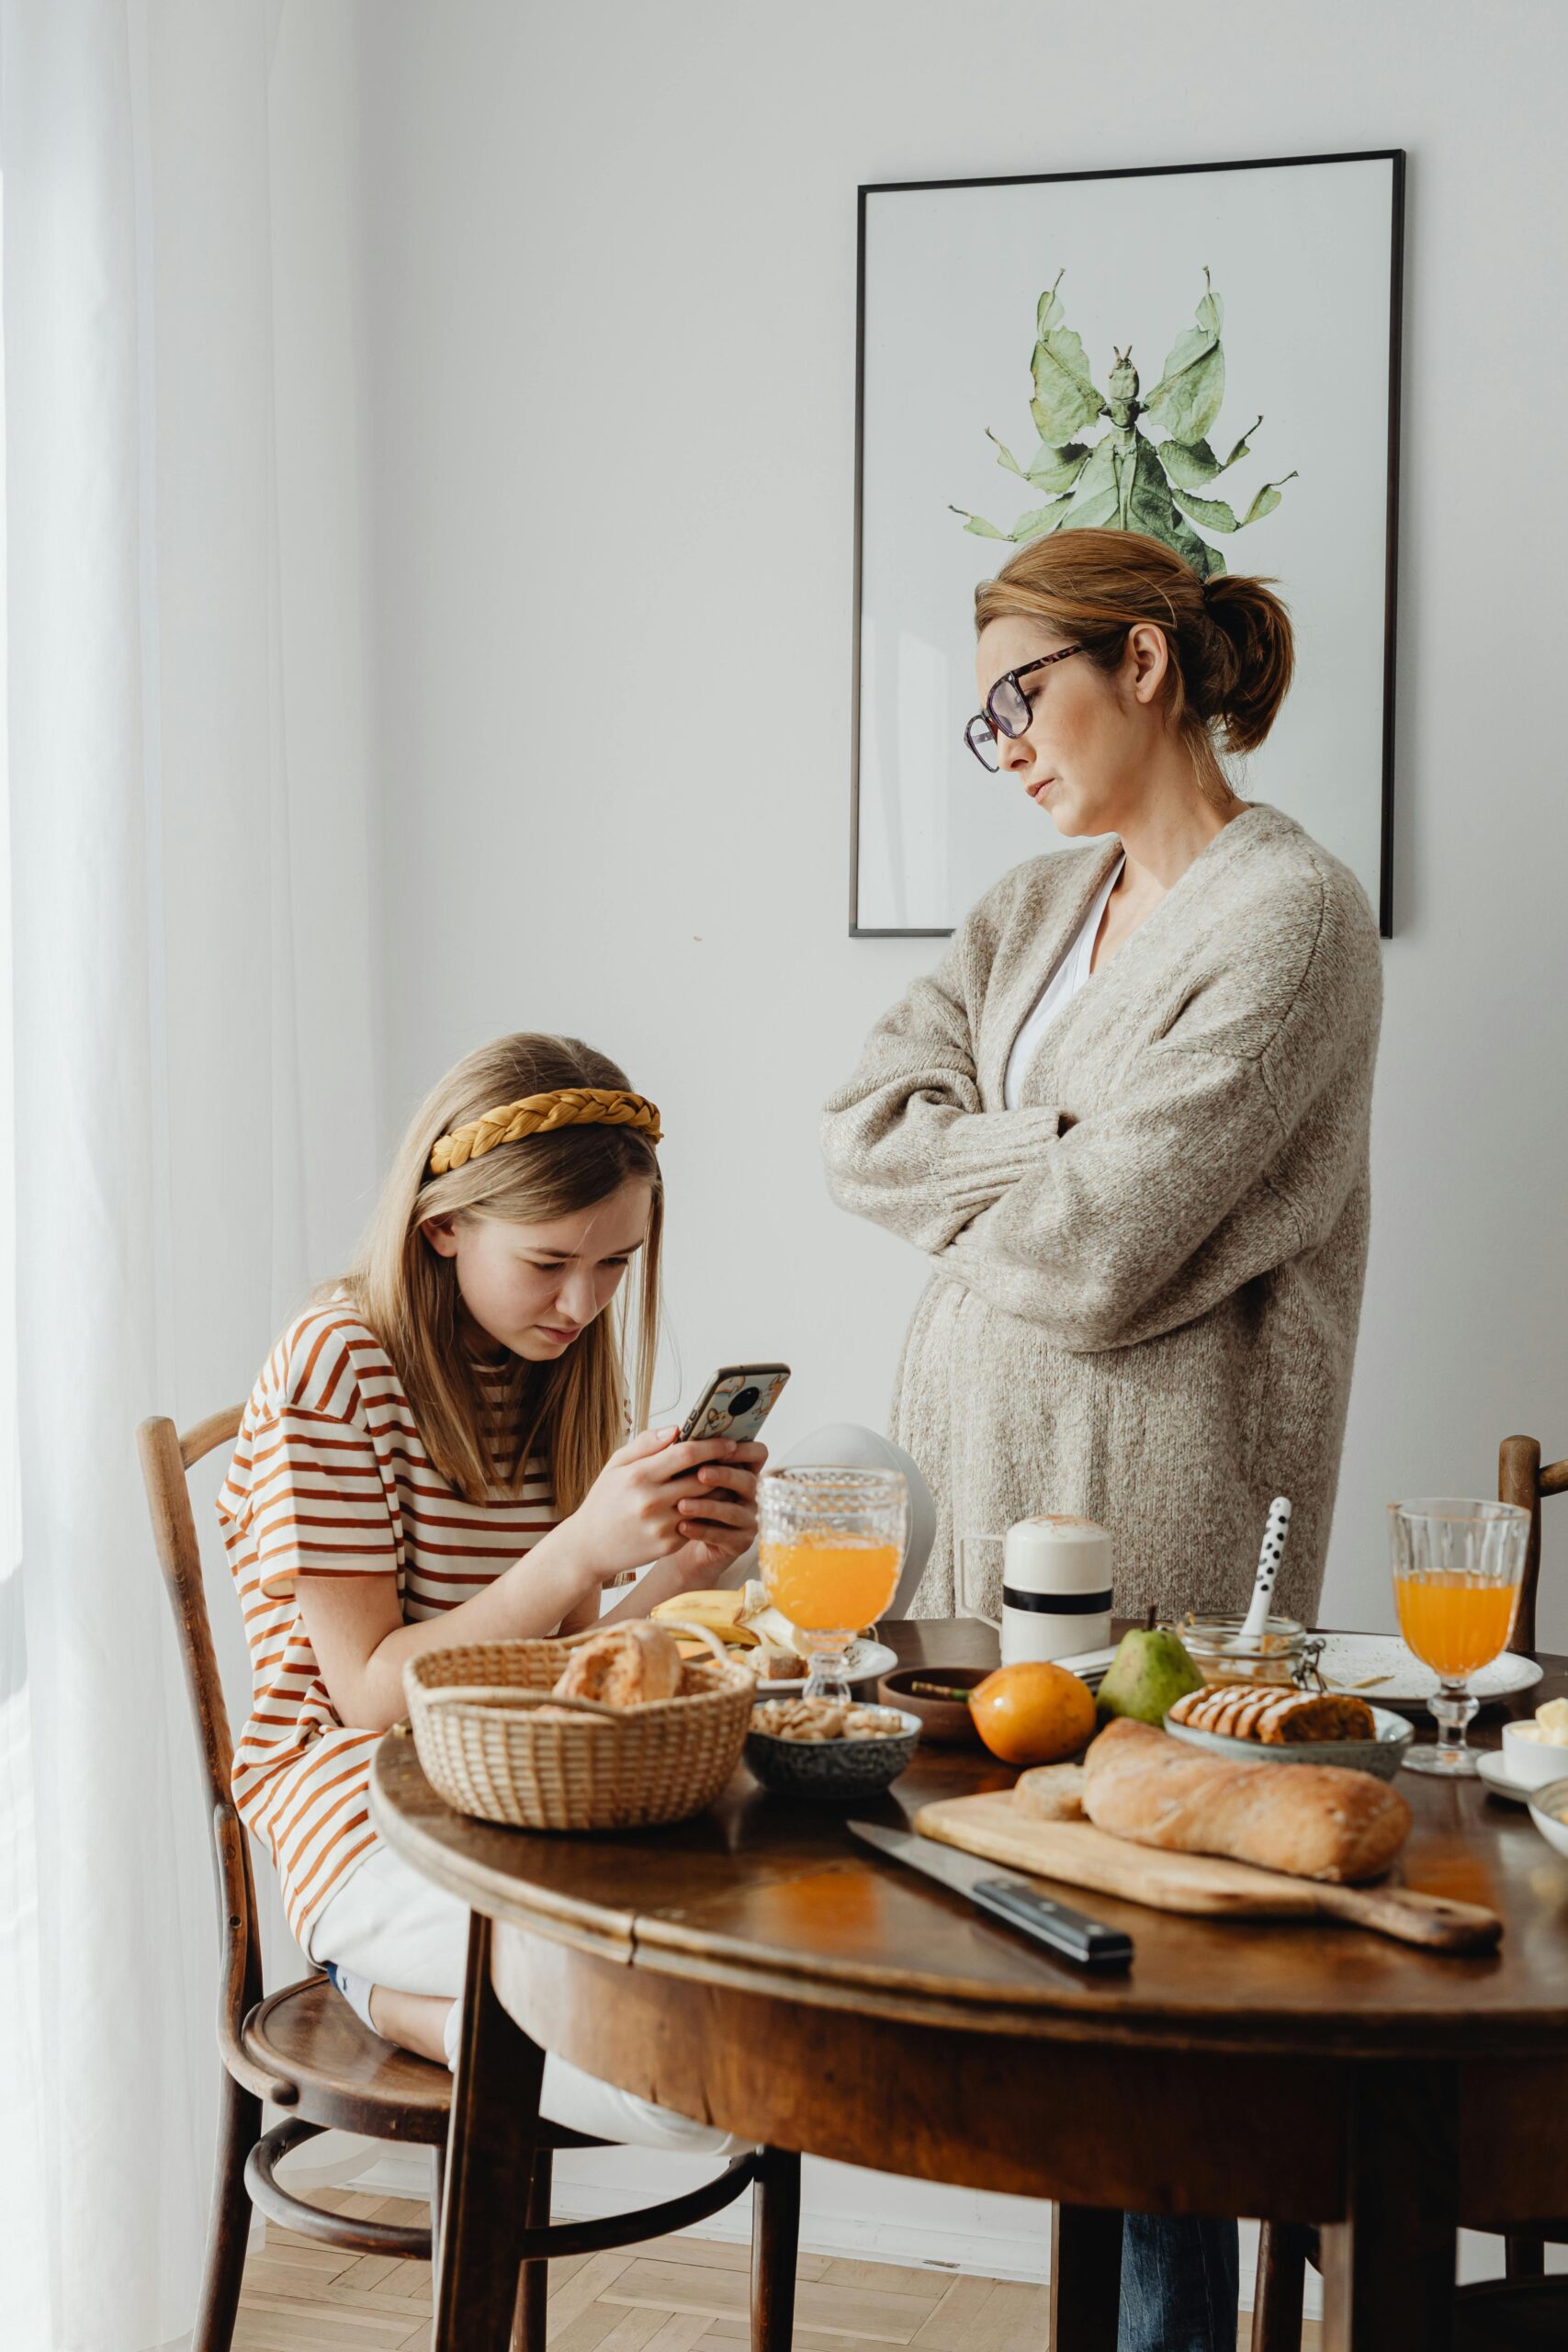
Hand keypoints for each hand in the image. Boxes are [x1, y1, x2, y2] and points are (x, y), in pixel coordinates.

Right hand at [563, 1429, 763, 1580]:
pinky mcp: (668, 1545)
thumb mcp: (615, 1465)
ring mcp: (661, 1525)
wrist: (589, 1547)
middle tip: (736, 1459)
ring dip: (720, 1489)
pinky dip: (708, 1511)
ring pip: (706, 1502)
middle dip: (723, 1467)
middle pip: (703, 1478)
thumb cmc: (604, 1501)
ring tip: (727, 1478)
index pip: (686, 1454)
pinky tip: (712, 1502)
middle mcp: (651, 1500)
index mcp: (638, 1475)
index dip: (712, 1446)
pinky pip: (699, 1523)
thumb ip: (646, 1444)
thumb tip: (677, 1429)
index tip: (728, 1442)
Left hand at [666, 1440, 766, 1584]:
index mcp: (739, 1469)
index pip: (758, 1453)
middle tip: (700, 1474)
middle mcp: (748, 1493)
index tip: (721, 1447)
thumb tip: (675, 1429)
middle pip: (749, 1480)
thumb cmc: (679, 1498)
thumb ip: (675, 1451)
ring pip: (734, 1511)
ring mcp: (746, 1519)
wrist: (675, 1537)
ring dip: (708, 1506)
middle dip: (725, 1475)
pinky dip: (702, 1531)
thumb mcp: (675, 1473)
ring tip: (682, 1504)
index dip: (744, 1449)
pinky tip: (682, 1526)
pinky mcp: (738, 1542)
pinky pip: (724, 1536)